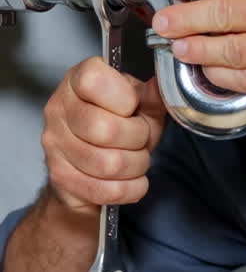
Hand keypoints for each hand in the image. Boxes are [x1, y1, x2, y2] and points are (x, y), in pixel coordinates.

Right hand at [42, 59, 165, 211]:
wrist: (89, 166)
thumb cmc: (116, 128)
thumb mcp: (139, 105)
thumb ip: (151, 96)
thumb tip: (163, 87)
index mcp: (77, 81)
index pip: (95, 81)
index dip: (124, 98)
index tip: (132, 107)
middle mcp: (59, 109)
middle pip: (106, 129)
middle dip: (138, 139)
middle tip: (141, 139)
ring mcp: (55, 144)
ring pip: (109, 164)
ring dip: (136, 166)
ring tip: (137, 159)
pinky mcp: (61, 176)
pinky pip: (106, 190)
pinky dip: (130, 189)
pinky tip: (132, 180)